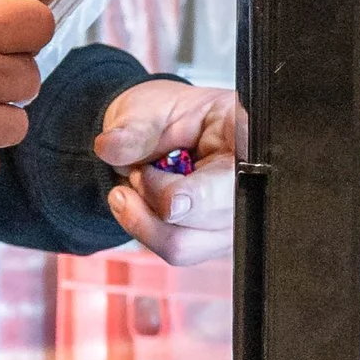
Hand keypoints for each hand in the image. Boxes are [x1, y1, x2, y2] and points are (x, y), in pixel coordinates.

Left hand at [96, 82, 241, 263]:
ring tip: (136, 183)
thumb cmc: (163, 118)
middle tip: (138, 170)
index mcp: (244, 134)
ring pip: (186, 242)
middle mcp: (249, 181)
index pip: (245, 168)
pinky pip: (176, 250)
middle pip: (211, 214)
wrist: (154, 137)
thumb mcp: (145, 108)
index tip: (173, 201)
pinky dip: (146, 228)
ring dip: (144, 217)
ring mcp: (235, 218)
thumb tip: (110, 147)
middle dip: (157, 196)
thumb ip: (133, 128)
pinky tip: (141, 202)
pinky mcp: (213, 240)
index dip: (211, 190)